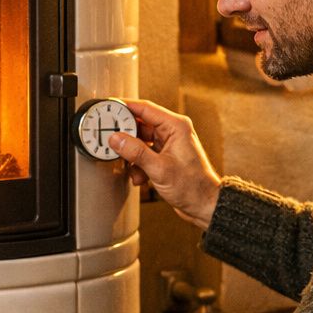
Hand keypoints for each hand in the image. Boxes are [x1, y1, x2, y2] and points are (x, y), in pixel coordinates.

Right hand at [108, 99, 221, 228]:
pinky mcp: (164, 157)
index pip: (145, 108)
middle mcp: (172, 132)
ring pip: (140, 142)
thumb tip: (116, 139)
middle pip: (140, 125)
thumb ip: (136, 152)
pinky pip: (144, 154)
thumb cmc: (192, 187)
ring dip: (132, 156)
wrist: (204, 205)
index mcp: (176, 127)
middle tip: (110, 141)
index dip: (125, 107)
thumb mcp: (159, 169)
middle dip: (125, 137)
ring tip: (130, 167)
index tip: (108, 107)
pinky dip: (138, 165)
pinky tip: (139, 177)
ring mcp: (168, 145)